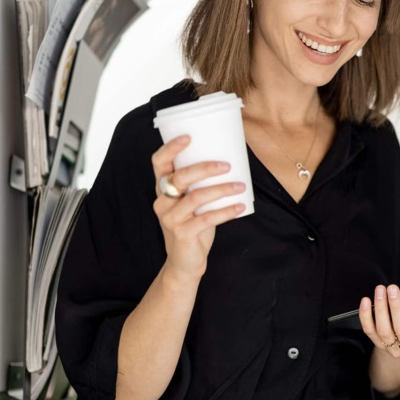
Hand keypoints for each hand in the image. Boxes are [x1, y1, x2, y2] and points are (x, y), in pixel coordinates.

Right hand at [152, 135, 246, 283]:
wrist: (184, 262)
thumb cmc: (192, 226)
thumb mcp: (192, 204)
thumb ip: (200, 186)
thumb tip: (231, 161)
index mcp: (162, 190)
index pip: (159, 163)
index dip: (170, 148)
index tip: (189, 137)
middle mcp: (162, 202)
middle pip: (180, 177)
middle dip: (204, 168)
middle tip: (227, 165)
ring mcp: (171, 218)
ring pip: (196, 197)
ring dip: (221, 190)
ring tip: (240, 186)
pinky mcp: (183, 233)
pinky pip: (207, 219)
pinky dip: (226, 212)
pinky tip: (240, 207)